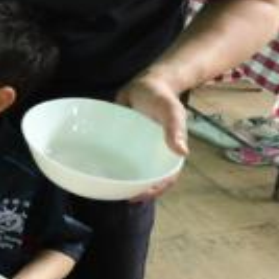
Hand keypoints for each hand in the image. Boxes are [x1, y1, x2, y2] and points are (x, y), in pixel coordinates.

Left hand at [116, 69, 187, 201]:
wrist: (145, 82)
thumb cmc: (161, 97)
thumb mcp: (170, 111)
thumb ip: (175, 129)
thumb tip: (182, 152)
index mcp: (167, 153)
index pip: (164, 178)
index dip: (153, 190)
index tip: (137, 195)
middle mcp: (152, 155)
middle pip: (145, 179)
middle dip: (133, 190)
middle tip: (116, 194)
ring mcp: (137, 150)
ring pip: (130, 171)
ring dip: (120, 180)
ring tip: (104, 186)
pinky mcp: (123, 143)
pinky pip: (117, 157)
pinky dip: (110, 164)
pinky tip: (96, 168)